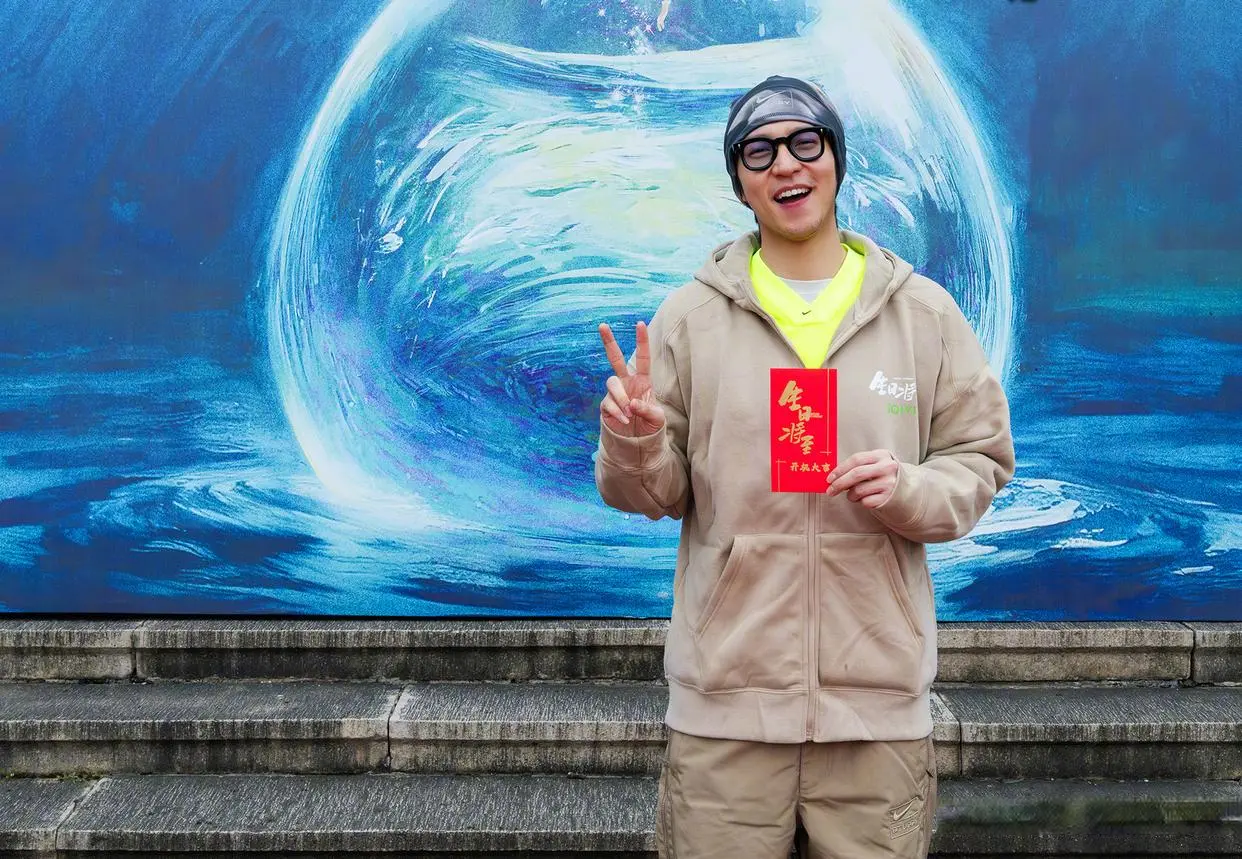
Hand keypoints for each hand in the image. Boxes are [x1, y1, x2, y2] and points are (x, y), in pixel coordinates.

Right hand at [598, 321, 665, 437]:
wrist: (638, 442)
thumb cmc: (651, 426)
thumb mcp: (657, 418)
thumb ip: (647, 409)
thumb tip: (631, 403)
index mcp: (643, 380)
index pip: (643, 358)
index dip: (641, 341)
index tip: (639, 323)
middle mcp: (627, 383)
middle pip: (615, 358)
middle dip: (609, 342)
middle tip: (602, 325)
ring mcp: (615, 393)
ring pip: (611, 383)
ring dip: (621, 397)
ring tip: (630, 413)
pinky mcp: (606, 405)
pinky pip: (607, 403)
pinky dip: (617, 412)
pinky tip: (625, 420)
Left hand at [826, 450, 899, 507]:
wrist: (905, 490)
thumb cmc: (882, 476)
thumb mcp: (874, 464)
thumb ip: (857, 466)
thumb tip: (833, 476)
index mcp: (881, 455)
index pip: (856, 459)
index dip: (840, 469)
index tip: (829, 478)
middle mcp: (887, 468)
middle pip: (856, 474)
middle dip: (839, 483)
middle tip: (830, 491)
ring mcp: (889, 483)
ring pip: (859, 490)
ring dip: (850, 495)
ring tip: (853, 495)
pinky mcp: (889, 498)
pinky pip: (866, 502)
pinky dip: (860, 502)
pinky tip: (865, 499)